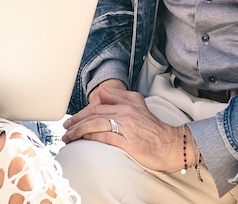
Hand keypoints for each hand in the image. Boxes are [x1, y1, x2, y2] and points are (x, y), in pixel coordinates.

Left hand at [62, 82, 185, 172]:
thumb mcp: (139, 107)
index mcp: (128, 102)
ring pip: (96, 124)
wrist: (172, 144)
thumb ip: (121, 98)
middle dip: (76, 121)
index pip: (98, 105)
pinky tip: (83, 140)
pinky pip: (105, 137)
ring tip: (68, 137)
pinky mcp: (129, 142)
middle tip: (65, 128)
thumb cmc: (154, 130)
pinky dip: (91, 138)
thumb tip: (101, 93)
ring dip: (78, 130)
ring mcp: (127, 127)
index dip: (82, 112)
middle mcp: (126, 112)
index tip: (72, 119)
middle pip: (93, 114)